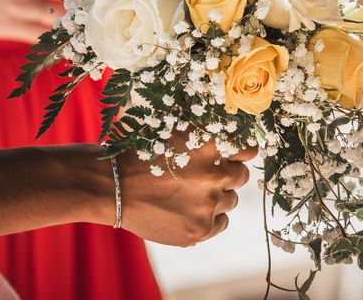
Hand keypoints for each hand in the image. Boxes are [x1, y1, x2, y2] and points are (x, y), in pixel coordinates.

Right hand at [116, 133, 257, 246]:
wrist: (113, 187)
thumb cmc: (141, 154)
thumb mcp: (174, 132)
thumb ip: (205, 135)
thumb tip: (232, 138)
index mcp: (210, 145)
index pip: (248, 149)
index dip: (241, 152)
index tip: (234, 155)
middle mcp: (215, 175)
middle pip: (241, 176)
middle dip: (226, 175)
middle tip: (203, 176)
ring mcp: (208, 204)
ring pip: (230, 200)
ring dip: (216, 196)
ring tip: (188, 193)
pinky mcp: (200, 229)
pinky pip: (222, 222)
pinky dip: (210, 217)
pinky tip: (189, 209)